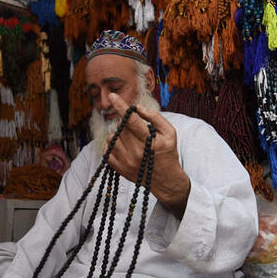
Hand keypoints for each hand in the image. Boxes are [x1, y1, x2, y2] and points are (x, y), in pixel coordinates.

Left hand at [106, 93, 190, 218]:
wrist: (166, 181)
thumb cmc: (168, 153)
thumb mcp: (170, 133)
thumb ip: (155, 117)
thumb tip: (137, 107)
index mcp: (149, 142)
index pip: (132, 121)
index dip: (121, 106)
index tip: (112, 96)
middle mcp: (136, 153)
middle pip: (122, 128)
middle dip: (127, 124)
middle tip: (137, 130)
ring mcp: (125, 162)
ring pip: (112, 137)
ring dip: (119, 134)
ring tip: (132, 140)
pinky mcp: (119, 169)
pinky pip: (106, 150)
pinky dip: (113, 145)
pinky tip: (123, 147)